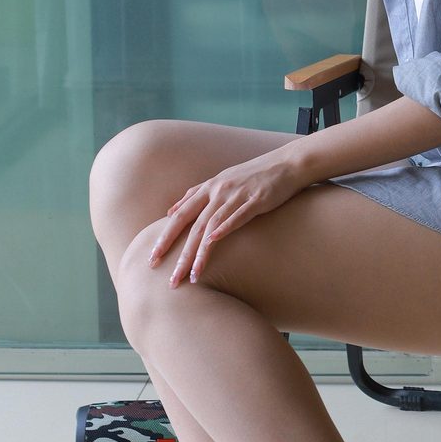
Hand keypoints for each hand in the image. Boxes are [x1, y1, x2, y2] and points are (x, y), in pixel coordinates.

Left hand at [148, 147, 311, 287]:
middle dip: (177, 253)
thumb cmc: (255, 175)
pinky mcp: (256, 200)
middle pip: (192, 225)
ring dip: (199, 253)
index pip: (180, 215)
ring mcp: (236, 195)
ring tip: (192, 276)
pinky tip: (212, 244)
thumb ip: (196, 195)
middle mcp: (218, 191)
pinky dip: (224, 229)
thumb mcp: (221, 181)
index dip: (165, 237)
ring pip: (211, 226)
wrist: (287, 163)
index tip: (152, 258)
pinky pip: (237, 216)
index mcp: (209, 188)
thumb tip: (171, 210)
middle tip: (170, 278)